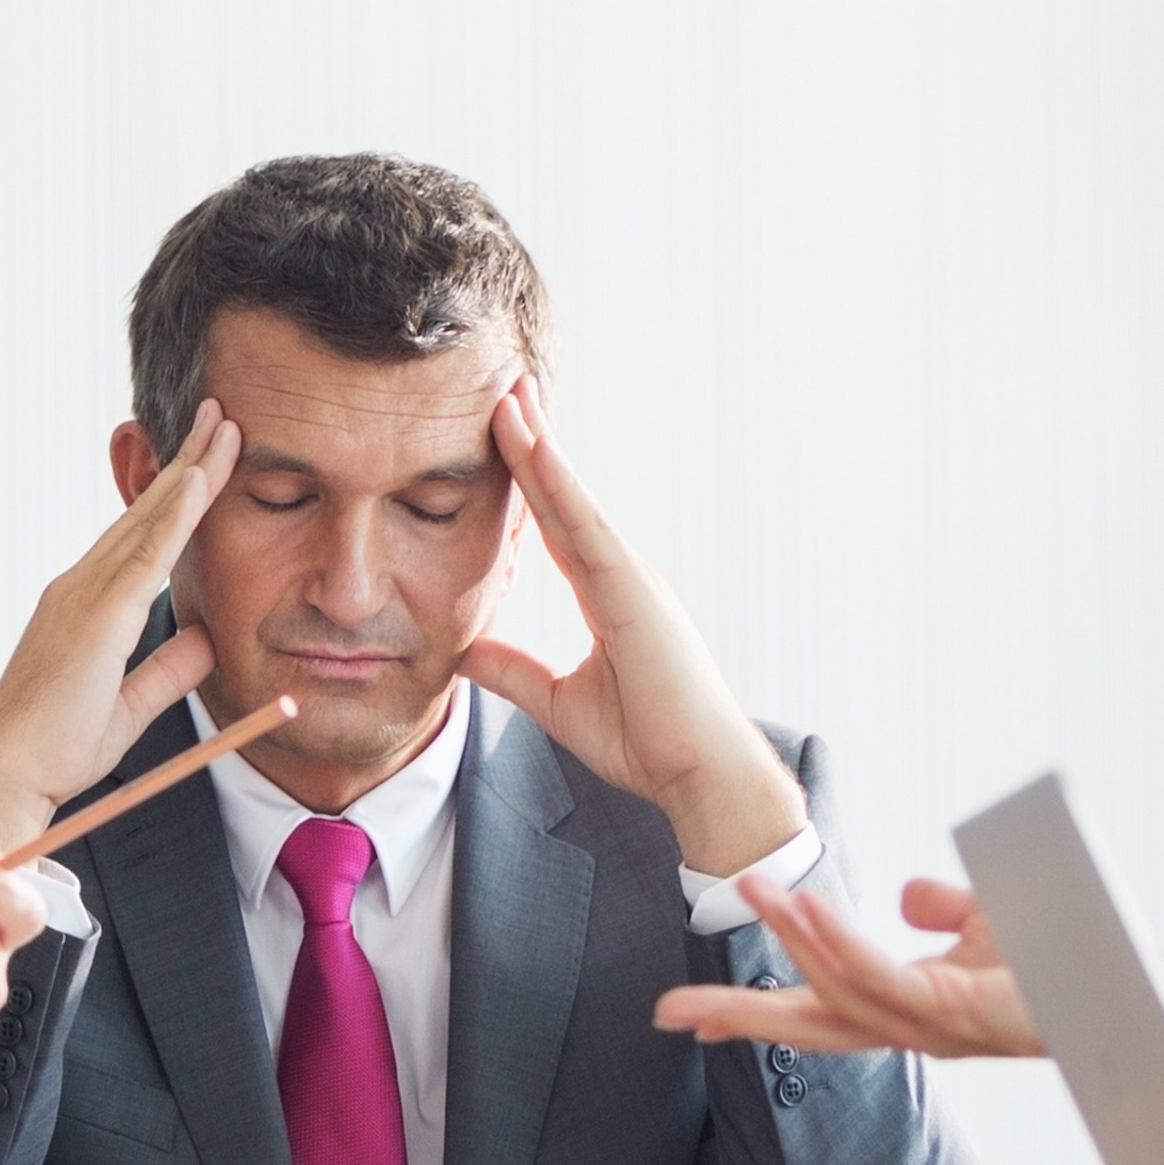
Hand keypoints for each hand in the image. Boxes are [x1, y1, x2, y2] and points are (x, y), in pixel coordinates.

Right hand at [0, 398, 243, 854]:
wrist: (7, 779)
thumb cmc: (56, 751)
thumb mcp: (130, 707)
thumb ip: (167, 670)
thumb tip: (205, 638)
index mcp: (86, 607)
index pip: (142, 538)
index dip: (177, 497)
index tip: (208, 457)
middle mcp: (78, 588)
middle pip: (145, 514)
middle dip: (186, 462)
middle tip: (219, 414)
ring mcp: (81, 596)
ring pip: (146, 521)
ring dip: (189, 472)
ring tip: (221, 426)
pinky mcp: (92, 617)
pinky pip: (142, 556)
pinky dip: (172, 516)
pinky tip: (198, 482)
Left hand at [460, 376, 804, 878]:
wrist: (700, 776)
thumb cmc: (647, 744)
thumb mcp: (558, 705)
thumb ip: (513, 673)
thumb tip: (463, 652)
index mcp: (609, 596)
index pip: (556, 524)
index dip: (529, 478)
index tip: (504, 430)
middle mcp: (622, 576)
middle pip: (565, 498)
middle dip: (534, 442)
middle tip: (504, 388)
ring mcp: (632, 580)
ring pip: (575, 502)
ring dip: (541, 449)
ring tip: (509, 399)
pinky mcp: (635, 594)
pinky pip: (589, 531)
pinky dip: (562, 488)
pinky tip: (536, 450)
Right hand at [658, 873, 1037, 1058]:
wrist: (1126, 988)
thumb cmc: (1066, 961)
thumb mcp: (986, 925)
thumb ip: (943, 909)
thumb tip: (908, 894)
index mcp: (905, 1011)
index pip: (813, 1014)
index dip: (753, 1014)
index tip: (689, 1021)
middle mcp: (911, 1026)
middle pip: (805, 1024)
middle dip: (735, 1017)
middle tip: (666, 1013)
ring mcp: (932, 1023)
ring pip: (837, 987)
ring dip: (788, 936)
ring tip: (748, 890)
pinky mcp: (958, 1008)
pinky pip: (881, 975)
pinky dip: (837, 944)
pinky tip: (807, 910)